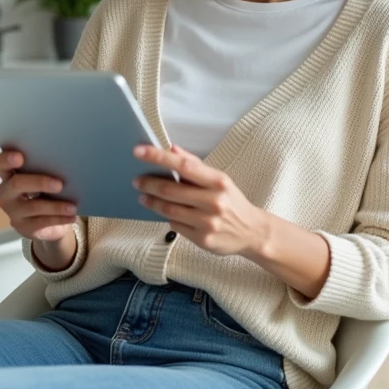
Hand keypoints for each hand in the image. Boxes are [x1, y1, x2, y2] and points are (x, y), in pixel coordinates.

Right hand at [0, 150, 77, 242]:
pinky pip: (41, 222)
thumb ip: (45, 169)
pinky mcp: (23, 227)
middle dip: (38, 182)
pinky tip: (71, 216)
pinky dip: (59, 218)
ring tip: (72, 206)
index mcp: (8, 174)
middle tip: (59, 184)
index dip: (5, 159)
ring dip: (55, 206)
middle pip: (15, 184)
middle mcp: (6, 192)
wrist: (50, 221)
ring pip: (32, 206)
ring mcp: (13, 211)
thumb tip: (64, 164)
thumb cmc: (45, 191)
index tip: (20, 157)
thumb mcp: (43, 177)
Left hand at [133, 144, 266, 257]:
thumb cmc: (232, 202)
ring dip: (152, 202)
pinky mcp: (203, 240)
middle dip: (149, 183)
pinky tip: (163, 212)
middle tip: (136, 180)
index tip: (139, 151)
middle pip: (171, 190)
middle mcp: (214, 202)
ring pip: (169, 210)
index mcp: (219, 182)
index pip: (184, 166)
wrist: (252, 232)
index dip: (159, 157)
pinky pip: (175, 226)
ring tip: (143, 195)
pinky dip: (167, 218)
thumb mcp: (220, 180)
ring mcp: (208, 223)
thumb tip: (171, 149)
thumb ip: (195, 164)